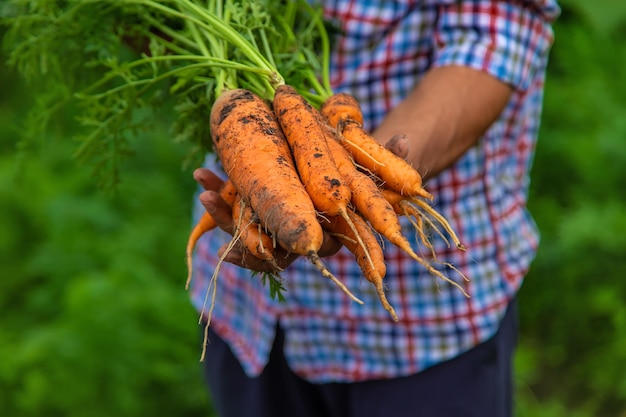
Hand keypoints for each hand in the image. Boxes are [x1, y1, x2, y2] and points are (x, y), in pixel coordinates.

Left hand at [193, 135, 407, 272]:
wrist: (364, 162)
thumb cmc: (377, 173)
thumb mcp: (386, 166)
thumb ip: (396, 157)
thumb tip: (404, 140)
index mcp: (324, 234)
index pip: (290, 252)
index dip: (260, 255)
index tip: (233, 249)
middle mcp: (298, 228)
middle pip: (258, 239)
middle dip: (229, 224)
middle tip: (207, 202)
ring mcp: (282, 210)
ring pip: (245, 218)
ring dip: (220, 205)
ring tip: (201, 182)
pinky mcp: (270, 190)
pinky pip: (242, 196)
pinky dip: (223, 186)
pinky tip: (203, 173)